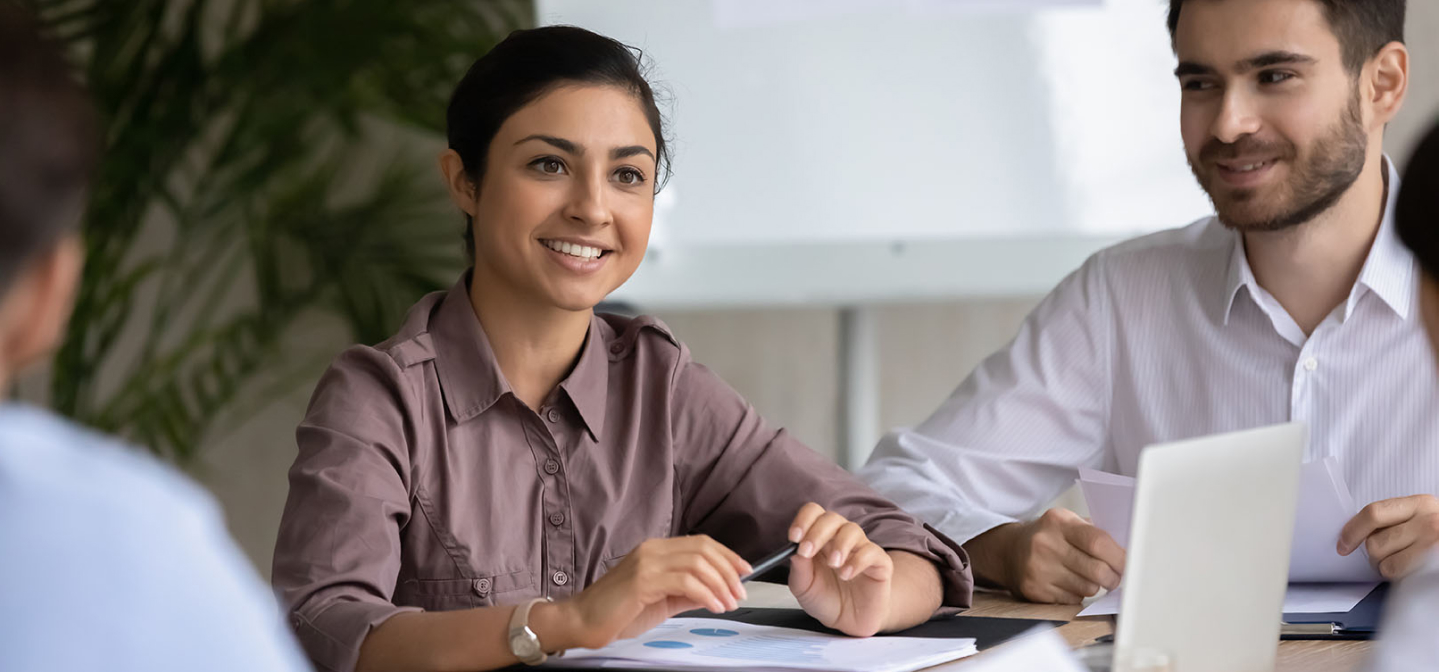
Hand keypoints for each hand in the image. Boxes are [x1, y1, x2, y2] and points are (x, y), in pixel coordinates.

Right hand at [560, 535, 750, 649]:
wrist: (581, 621)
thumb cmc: (616, 612)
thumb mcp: (662, 602)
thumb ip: (687, 594)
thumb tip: (717, 592)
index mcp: (656, 550)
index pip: (700, 543)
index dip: (727, 555)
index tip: (745, 571)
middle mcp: (652, 550)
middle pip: (703, 549)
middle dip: (728, 571)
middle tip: (740, 593)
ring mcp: (647, 562)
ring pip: (698, 563)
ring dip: (720, 584)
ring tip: (729, 603)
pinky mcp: (643, 580)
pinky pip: (685, 581)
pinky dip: (706, 593)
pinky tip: (714, 606)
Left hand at [785, 503, 894, 636]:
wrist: (848, 622)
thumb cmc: (826, 600)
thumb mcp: (804, 587)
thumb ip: (799, 569)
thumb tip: (793, 550)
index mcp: (819, 538)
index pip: (813, 513)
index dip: (803, 520)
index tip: (794, 537)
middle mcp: (840, 538)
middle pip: (831, 518)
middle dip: (817, 532)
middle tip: (807, 551)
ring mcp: (860, 548)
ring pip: (852, 530)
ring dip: (839, 544)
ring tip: (833, 564)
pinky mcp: (879, 562)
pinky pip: (872, 551)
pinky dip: (858, 560)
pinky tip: (847, 574)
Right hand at [978, 508, 1123, 603]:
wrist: (1009, 551)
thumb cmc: (1048, 537)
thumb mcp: (1066, 523)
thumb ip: (1094, 533)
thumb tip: (1129, 553)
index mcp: (1058, 522)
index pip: (1098, 542)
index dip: (1119, 557)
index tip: (1129, 564)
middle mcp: (1045, 544)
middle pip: (1097, 570)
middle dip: (1113, 578)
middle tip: (1114, 577)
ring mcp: (1038, 568)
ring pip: (1088, 588)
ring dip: (1094, 586)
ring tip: (1085, 577)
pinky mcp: (1035, 589)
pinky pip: (1073, 600)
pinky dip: (1077, 595)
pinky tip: (1068, 584)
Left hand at [1339, 495, 1438, 578]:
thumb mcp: (1423, 515)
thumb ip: (1395, 519)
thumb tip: (1354, 533)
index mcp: (1420, 503)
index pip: (1373, 513)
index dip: (1352, 530)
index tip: (1343, 544)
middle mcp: (1429, 521)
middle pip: (1375, 542)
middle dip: (1374, 554)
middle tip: (1385, 556)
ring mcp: (1435, 544)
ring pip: (1384, 562)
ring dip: (1385, 567)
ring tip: (1401, 563)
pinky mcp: (1434, 565)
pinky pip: (1400, 574)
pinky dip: (1398, 576)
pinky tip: (1409, 571)